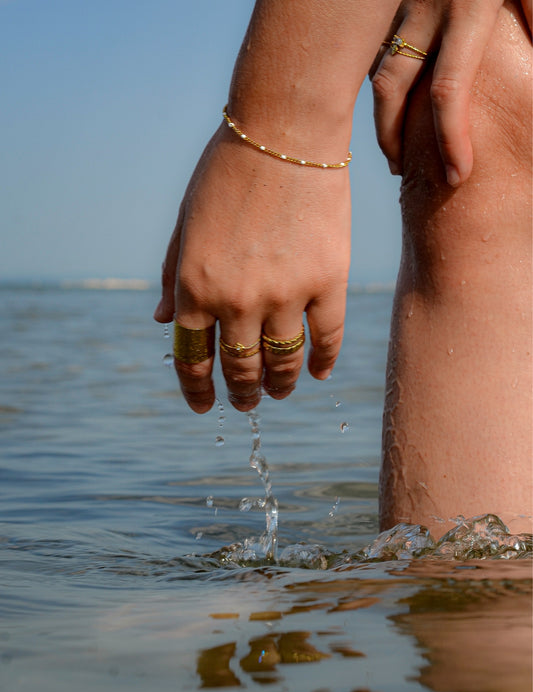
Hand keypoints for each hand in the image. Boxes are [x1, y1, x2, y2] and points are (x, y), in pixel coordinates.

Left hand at [154, 125, 351, 412]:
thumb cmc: (227, 171)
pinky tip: (317, 374)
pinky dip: (322, 362)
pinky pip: (327, 338)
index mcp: (193, 286)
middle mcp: (235, 299)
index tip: (204, 407)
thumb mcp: (185, 222)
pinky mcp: (327, 282)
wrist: (285, 129)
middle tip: (247, 402)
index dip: (196, 390)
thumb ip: (171, 275)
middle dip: (241, 394)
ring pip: (282, 362)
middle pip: (239, 369)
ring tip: (279, 392)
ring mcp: (284, 293)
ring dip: (279, 385)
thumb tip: (161, 322)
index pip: (191, 359)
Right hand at [371, 0, 529, 186]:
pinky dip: (379, 71)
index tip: (457, 178)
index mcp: (467, 11)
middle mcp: (425, 9)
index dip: (450, 142)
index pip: (449, 93)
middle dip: (390, 138)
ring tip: (391, 138)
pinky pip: (376, 40)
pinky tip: (391, 91)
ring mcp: (400, 0)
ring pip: (376, 67)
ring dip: (380, 108)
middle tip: (400, 170)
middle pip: (391, 91)